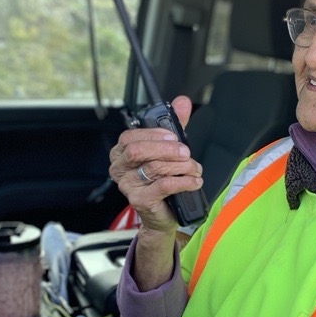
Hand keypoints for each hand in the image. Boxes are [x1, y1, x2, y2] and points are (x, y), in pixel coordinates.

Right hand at [109, 95, 203, 233]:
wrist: (162, 215)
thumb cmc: (161, 180)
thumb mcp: (168, 149)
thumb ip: (174, 125)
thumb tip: (182, 101)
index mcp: (121, 153)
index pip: (130, 137)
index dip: (154, 135)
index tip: (174, 137)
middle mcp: (119, 169)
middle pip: (139, 151)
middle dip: (167, 149)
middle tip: (186, 153)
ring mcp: (128, 186)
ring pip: (155, 167)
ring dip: (181, 166)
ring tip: (195, 169)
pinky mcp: (140, 200)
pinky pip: (164, 185)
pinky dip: (184, 181)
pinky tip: (194, 181)